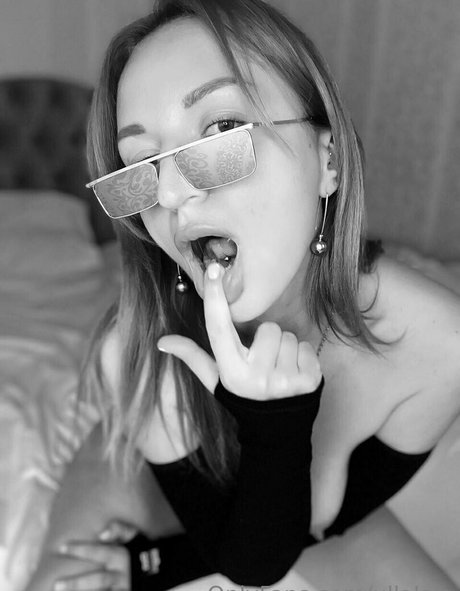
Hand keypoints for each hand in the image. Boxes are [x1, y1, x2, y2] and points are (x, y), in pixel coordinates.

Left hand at [54, 521, 136, 590]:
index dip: (80, 549)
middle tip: (56, 585)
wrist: (161, 568)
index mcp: (122, 556)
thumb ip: (119, 530)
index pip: (98, 551)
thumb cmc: (141, 548)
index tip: (61, 547)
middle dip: (76, 584)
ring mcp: (123, 588)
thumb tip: (101, 533)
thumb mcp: (134, 534)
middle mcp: (121, 575)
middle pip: (97, 580)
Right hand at [158, 261, 321, 399]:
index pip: (219, 329)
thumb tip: (162, 342)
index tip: (214, 270)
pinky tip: (292, 373)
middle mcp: (258, 378)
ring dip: (284, 349)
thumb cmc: (241, 397)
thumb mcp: (216, 380)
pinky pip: (306, 347)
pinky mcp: (311, 380)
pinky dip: (301, 357)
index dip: (215, 298)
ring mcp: (286, 381)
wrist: (276, 430)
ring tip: (277, 367)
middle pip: (268, 329)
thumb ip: (192, 356)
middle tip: (263, 359)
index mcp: (232, 373)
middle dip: (266, 340)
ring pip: (288, 336)